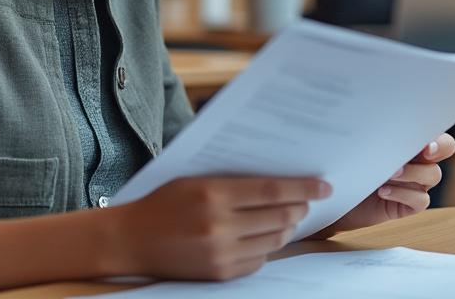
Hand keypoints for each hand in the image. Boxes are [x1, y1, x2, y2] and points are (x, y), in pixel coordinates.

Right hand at [111, 176, 331, 280]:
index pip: (273, 191)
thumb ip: (233, 180)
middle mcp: (220, 226)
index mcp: (214, 194)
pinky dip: (267, 248)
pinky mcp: (220, 274)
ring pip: (274, 240)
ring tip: (288, 217)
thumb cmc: (163, 202)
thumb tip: (278, 181)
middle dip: (300, 208)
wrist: (130, 240)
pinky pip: (259, 261)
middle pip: (279, 217)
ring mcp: (221, 253)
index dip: (303, 188)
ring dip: (286, 228)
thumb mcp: (196, 179)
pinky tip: (264, 236)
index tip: (323, 185)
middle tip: (308, 201)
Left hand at [315, 132, 454, 236]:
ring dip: (413, 173)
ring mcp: (416, 183)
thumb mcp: (362, 144)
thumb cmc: (349, 162)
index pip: (436, 129)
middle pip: (446, 148)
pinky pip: (420, 200)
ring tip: (389, 173)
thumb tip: (378, 114)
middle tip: (423, 151)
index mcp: (411, 140)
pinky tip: (383, 191)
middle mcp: (419, 160)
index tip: (425, 140)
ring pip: (433, 175)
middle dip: (438, 148)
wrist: (337, 194)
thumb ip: (376, 132)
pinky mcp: (408, 205)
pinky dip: (403, 194)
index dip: (438, 134)